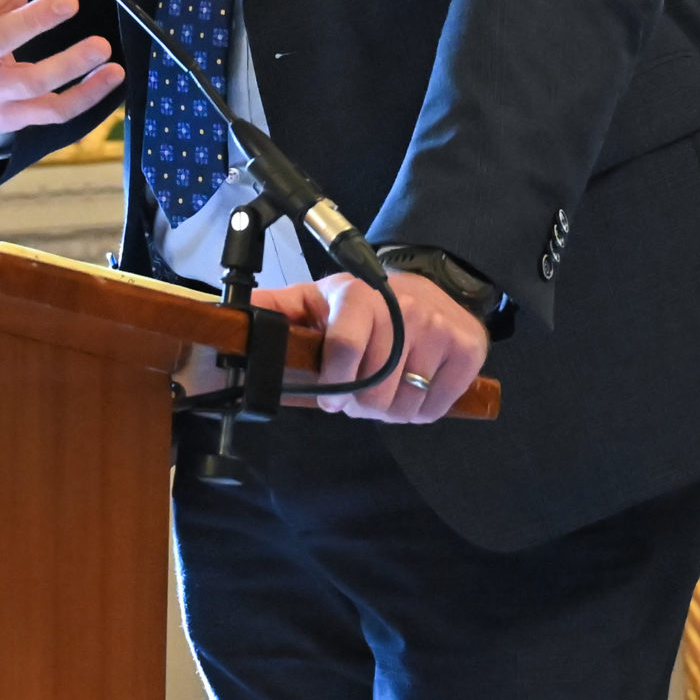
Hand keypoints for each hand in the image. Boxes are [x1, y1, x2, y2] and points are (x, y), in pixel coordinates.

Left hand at [257, 271, 489, 424]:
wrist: (430, 289)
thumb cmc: (362, 307)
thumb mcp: (314, 302)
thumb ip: (274, 312)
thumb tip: (231, 320)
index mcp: (357, 295)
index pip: (344, 350)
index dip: (334, 385)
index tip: (331, 396)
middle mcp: (403, 306)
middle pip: (374, 390)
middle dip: (362, 402)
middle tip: (362, 389)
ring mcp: (439, 327)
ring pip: (403, 405)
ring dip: (390, 409)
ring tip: (387, 386)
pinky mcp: (467, 349)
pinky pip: (433, 409)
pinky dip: (419, 410)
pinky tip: (413, 386)